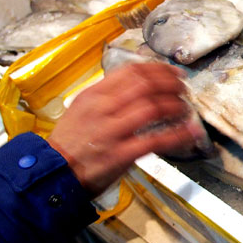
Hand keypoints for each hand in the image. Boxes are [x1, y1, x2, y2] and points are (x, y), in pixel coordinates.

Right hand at [47, 63, 205, 196]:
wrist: (54, 174)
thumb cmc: (71, 143)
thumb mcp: (82, 109)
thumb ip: (108, 96)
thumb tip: (139, 84)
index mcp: (94, 95)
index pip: (131, 71)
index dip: (158, 69)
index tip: (173, 72)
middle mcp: (102, 109)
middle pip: (145, 86)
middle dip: (170, 84)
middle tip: (183, 88)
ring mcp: (111, 132)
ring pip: (152, 109)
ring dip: (175, 106)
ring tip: (185, 108)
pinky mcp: (120, 155)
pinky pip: (155, 140)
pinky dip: (177, 134)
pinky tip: (189, 132)